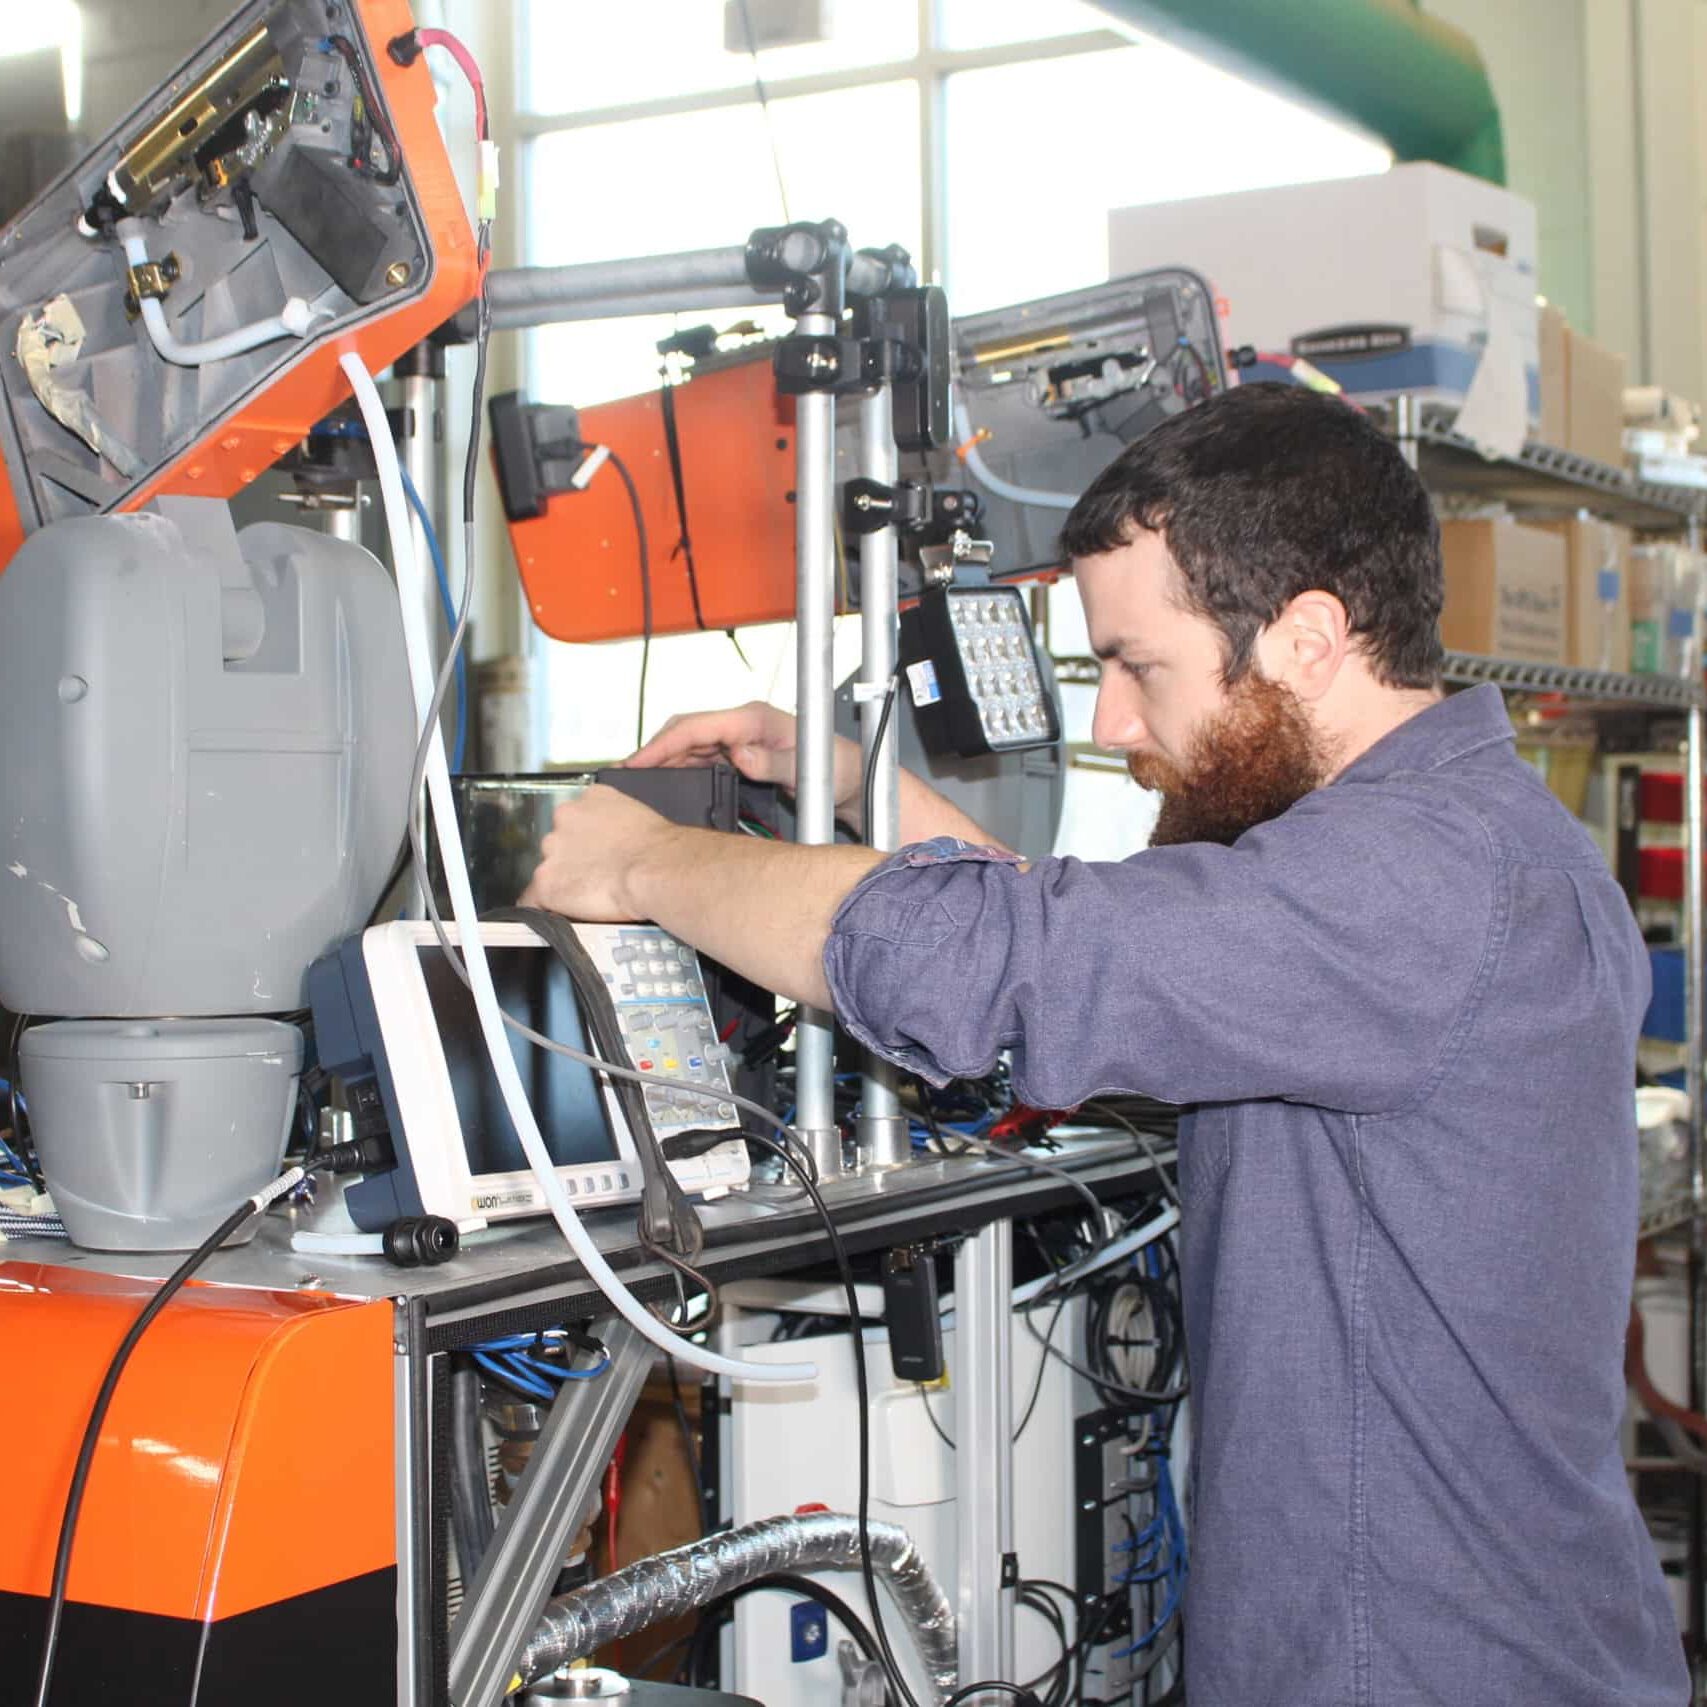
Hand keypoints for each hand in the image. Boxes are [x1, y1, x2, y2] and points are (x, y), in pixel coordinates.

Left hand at [520, 784, 680, 921]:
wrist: (656, 868)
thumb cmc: (661, 848)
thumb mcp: (640, 817)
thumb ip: (619, 823)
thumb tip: (619, 840)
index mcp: (591, 798)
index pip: (577, 818)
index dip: (587, 838)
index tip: (596, 851)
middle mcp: (566, 818)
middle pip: (559, 841)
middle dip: (573, 858)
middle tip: (597, 874)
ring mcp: (553, 851)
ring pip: (548, 869)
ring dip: (563, 880)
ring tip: (590, 894)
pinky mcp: (547, 883)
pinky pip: (534, 899)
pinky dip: (546, 906)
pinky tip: (560, 911)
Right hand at [625, 701, 862, 810]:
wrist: (847, 779)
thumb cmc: (834, 766)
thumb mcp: (806, 767)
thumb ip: (773, 762)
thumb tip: (738, 754)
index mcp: (753, 718)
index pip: (696, 725)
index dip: (663, 742)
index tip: (638, 759)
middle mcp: (742, 724)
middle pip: (685, 732)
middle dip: (655, 750)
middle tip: (627, 774)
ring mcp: (739, 738)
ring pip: (689, 745)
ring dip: (664, 761)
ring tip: (638, 782)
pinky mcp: (739, 753)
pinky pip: (700, 758)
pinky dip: (680, 768)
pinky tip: (665, 782)